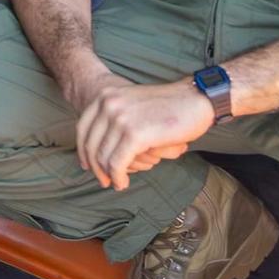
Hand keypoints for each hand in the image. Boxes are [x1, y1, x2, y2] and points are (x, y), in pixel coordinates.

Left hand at [75, 79, 214, 191]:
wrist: (195, 100)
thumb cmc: (168, 107)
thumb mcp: (133, 106)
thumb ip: (115, 121)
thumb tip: (99, 150)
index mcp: (106, 95)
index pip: (83, 128)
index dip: (84, 151)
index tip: (88, 165)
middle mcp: (109, 104)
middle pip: (91, 145)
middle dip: (96, 168)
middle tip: (104, 181)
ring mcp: (121, 118)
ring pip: (104, 157)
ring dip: (110, 175)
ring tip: (119, 183)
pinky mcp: (135, 134)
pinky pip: (117, 164)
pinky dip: (118, 177)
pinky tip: (123, 183)